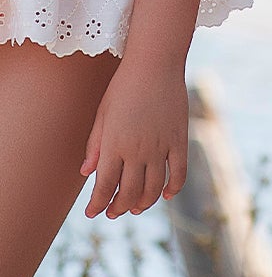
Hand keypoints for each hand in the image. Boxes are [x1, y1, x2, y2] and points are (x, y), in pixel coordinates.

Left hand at [82, 62, 187, 218]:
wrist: (155, 64)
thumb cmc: (123, 86)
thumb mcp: (102, 115)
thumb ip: (95, 145)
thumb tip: (87, 172)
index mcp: (114, 144)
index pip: (104, 186)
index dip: (97, 204)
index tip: (92, 213)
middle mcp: (138, 149)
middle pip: (129, 192)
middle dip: (119, 207)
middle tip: (113, 212)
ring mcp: (161, 145)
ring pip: (154, 187)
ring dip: (144, 202)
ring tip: (137, 207)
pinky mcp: (179, 138)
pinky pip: (179, 170)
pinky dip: (174, 187)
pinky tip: (167, 194)